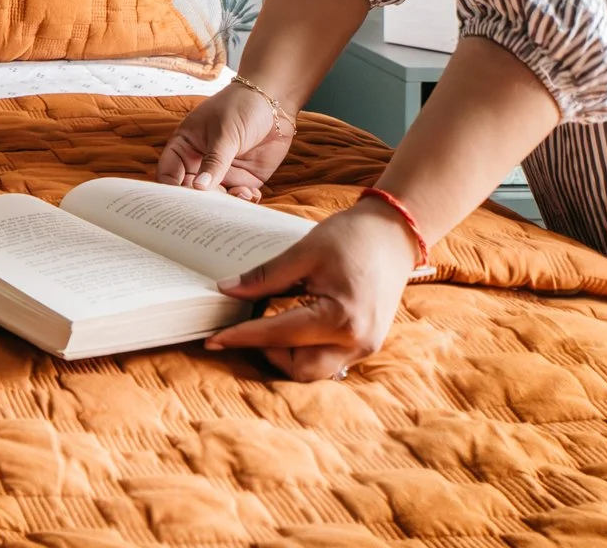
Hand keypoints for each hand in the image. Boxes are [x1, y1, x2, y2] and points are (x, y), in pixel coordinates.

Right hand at [154, 84, 294, 201]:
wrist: (274, 101)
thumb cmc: (240, 107)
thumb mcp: (224, 133)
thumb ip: (214, 162)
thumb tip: (199, 188)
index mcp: (185, 147)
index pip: (169, 173)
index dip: (170, 189)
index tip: (179, 204)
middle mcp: (200, 163)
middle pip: (191, 191)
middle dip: (199, 203)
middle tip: (208, 212)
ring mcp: (222, 172)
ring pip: (215, 199)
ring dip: (224, 205)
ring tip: (235, 201)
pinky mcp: (245, 179)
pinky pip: (239, 198)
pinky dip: (244, 202)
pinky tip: (251, 195)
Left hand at [203, 201, 420, 380]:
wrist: (394, 234)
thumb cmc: (352, 237)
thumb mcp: (304, 252)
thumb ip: (265, 277)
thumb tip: (226, 291)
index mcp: (340, 318)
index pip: (279, 335)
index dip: (241, 336)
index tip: (212, 340)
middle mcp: (356, 342)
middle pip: (298, 369)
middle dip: (267, 353)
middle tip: (246, 326)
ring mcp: (364, 347)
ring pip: (314, 370)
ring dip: (286, 355)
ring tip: (268, 323)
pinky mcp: (366, 344)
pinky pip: (329, 360)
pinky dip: (305, 350)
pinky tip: (291, 324)